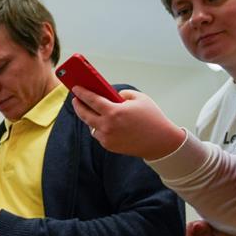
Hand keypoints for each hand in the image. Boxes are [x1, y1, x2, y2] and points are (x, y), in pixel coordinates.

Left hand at [70, 87, 185, 160]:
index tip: (75, 88)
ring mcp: (107, 137)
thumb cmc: (151, 117)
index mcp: (114, 112)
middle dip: (78, 106)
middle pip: (85, 114)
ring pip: (91, 126)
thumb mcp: (139, 98)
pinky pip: (99, 134)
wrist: (160, 141)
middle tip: (76, 99)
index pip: (92, 100)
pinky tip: (101, 122)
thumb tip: (110, 96)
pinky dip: (100, 128)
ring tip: (88, 110)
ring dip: (89, 118)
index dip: (82, 93)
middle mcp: (107, 126)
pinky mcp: (108, 146)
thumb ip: (122, 94)